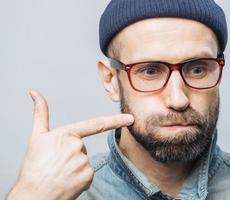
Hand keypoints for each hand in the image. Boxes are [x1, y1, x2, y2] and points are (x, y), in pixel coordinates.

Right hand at [7, 90, 133, 199]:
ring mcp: (84, 162)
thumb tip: (35, 93)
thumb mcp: (36, 137)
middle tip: (57, 164)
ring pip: (84, 162)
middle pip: (82, 147)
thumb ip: (41, 113)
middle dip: (72, 154)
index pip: (96, 125)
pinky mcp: (88, 177)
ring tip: (60, 173)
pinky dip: (79, 178)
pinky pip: (87, 175)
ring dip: (75, 167)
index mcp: (67, 134)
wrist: (33, 194)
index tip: (130, 119)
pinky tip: (66, 181)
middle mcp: (78, 147)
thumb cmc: (34, 166)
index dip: (116, 121)